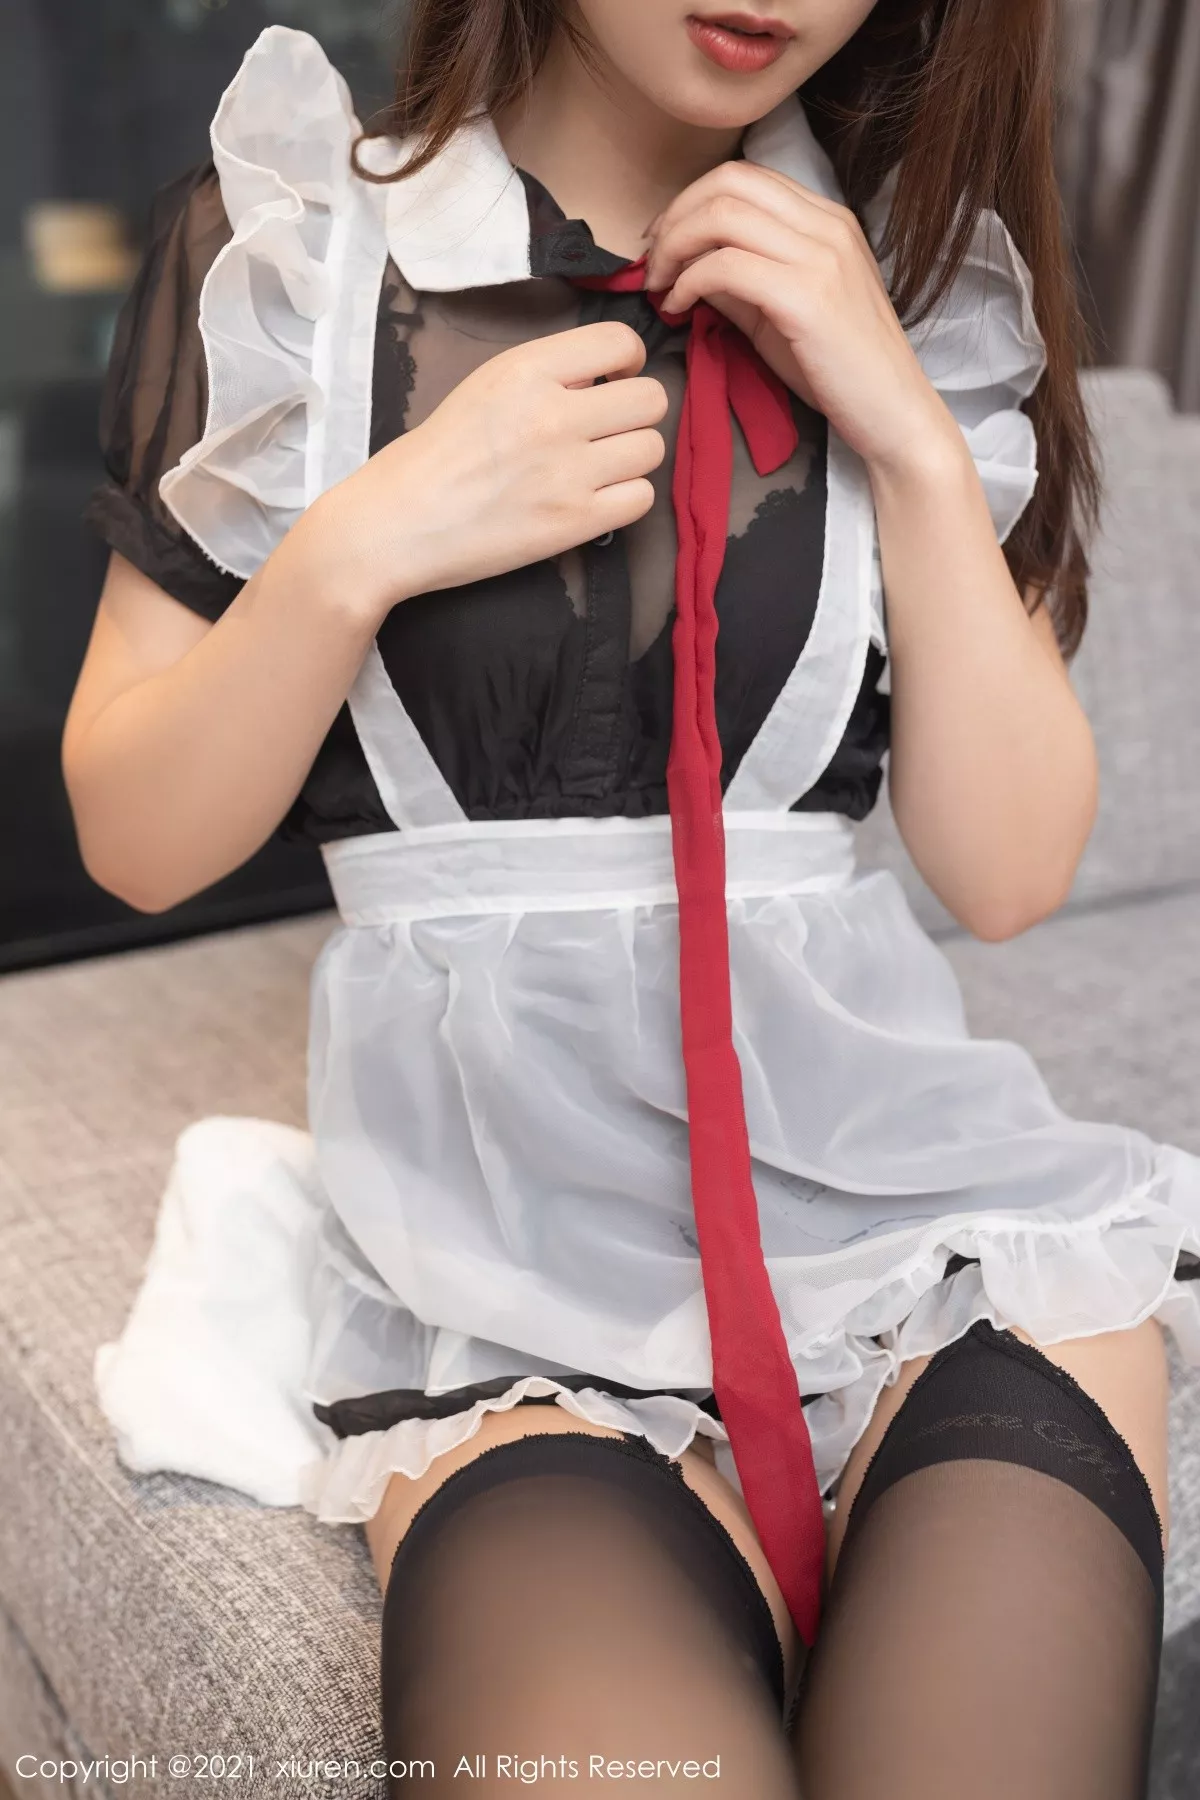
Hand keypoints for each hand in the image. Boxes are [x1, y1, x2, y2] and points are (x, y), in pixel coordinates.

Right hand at [313, 322, 667, 618]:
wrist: (399, 523)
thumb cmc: (437, 455)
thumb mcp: (487, 385)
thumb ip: (548, 375)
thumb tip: (604, 377)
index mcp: (528, 370)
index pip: (622, 342)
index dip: (627, 363)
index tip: (610, 381)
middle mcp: (554, 415)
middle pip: (651, 398)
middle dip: (635, 411)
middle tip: (607, 429)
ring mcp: (569, 472)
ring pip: (652, 448)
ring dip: (631, 456)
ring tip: (597, 466)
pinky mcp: (575, 522)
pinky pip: (642, 498)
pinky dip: (625, 498)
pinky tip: (594, 497)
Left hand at [644, 161, 962, 476]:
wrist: (894, 414)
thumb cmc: (839, 371)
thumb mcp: (782, 312)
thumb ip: (740, 280)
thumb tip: (688, 262)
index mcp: (826, 220)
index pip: (744, 177)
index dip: (689, 202)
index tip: (663, 242)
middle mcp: (826, 226)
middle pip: (728, 182)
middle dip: (674, 216)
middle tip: (651, 261)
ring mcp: (820, 257)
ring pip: (722, 214)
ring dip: (674, 246)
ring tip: (659, 285)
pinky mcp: (807, 297)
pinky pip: (726, 266)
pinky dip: (688, 281)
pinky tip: (678, 307)